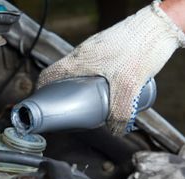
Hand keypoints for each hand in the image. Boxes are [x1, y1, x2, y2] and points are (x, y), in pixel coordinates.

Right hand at [38, 1, 184, 134]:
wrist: (159, 26)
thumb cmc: (140, 48)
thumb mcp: (128, 85)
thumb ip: (120, 112)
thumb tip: (114, 129)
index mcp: (78, 61)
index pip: (49, 75)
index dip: (42, 91)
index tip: (43, 103)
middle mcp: (81, 53)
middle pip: (62, 76)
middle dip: (63, 93)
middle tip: (71, 108)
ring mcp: (92, 50)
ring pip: (77, 72)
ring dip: (79, 87)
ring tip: (90, 101)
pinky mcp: (104, 48)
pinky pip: (90, 67)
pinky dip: (91, 79)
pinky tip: (107, 87)